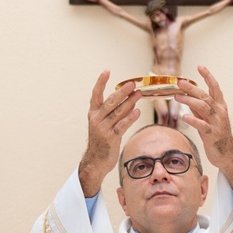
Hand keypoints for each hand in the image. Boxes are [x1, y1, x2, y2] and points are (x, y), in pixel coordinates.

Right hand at [79, 70, 140, 196]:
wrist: (96, 161)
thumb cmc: (102, 141)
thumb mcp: (104, 124)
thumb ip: (114, 112)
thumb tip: (130, 100)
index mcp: (93, 113)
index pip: (96, 94)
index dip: (101, 82)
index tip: (107, 71)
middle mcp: (96, 119)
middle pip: (110, 102)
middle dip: (122, 92)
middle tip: (133, 84)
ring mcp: (103, 129)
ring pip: (118, 112)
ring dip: (130, 102)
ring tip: (139, 94)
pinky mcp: (111, 138)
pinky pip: (122, 125)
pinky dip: (130, 118)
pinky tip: (137, 111)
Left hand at [177, 66, 232, 189]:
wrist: (226, 153)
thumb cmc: (216, 134)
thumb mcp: (208, 118)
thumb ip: (199, 108)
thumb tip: (188, 97)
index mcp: (220, 106)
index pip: (214, 87)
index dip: (208, 76)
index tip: (200, 66)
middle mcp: (219, 112)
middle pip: (205, 96)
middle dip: (192, 88)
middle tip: (180, 82)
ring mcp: (216, 123)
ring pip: (203, 107)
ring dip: (189, 101)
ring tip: (177, 97)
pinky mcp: (212, 134)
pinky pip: (202, 125)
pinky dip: (192, 120)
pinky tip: (184, 116)